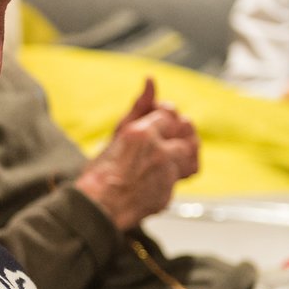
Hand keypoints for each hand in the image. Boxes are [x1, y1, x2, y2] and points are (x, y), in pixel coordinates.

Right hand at [73, 78, 199, 230]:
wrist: (96, 208)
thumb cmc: (100, 173)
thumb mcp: (118, 133)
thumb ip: (139, 107)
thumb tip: (151, 80)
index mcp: (143, 134)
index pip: (169, 113)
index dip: (165, 115)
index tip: (159, 119)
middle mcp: (159, 152)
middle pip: (187, 131)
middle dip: (179, 130)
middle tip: (165, 136)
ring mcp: (166, 175)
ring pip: (191, 156)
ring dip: (183, 152)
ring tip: (166, 155)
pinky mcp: (168, 194)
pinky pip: (178, 179)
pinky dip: (169, 176)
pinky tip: (153, 177)